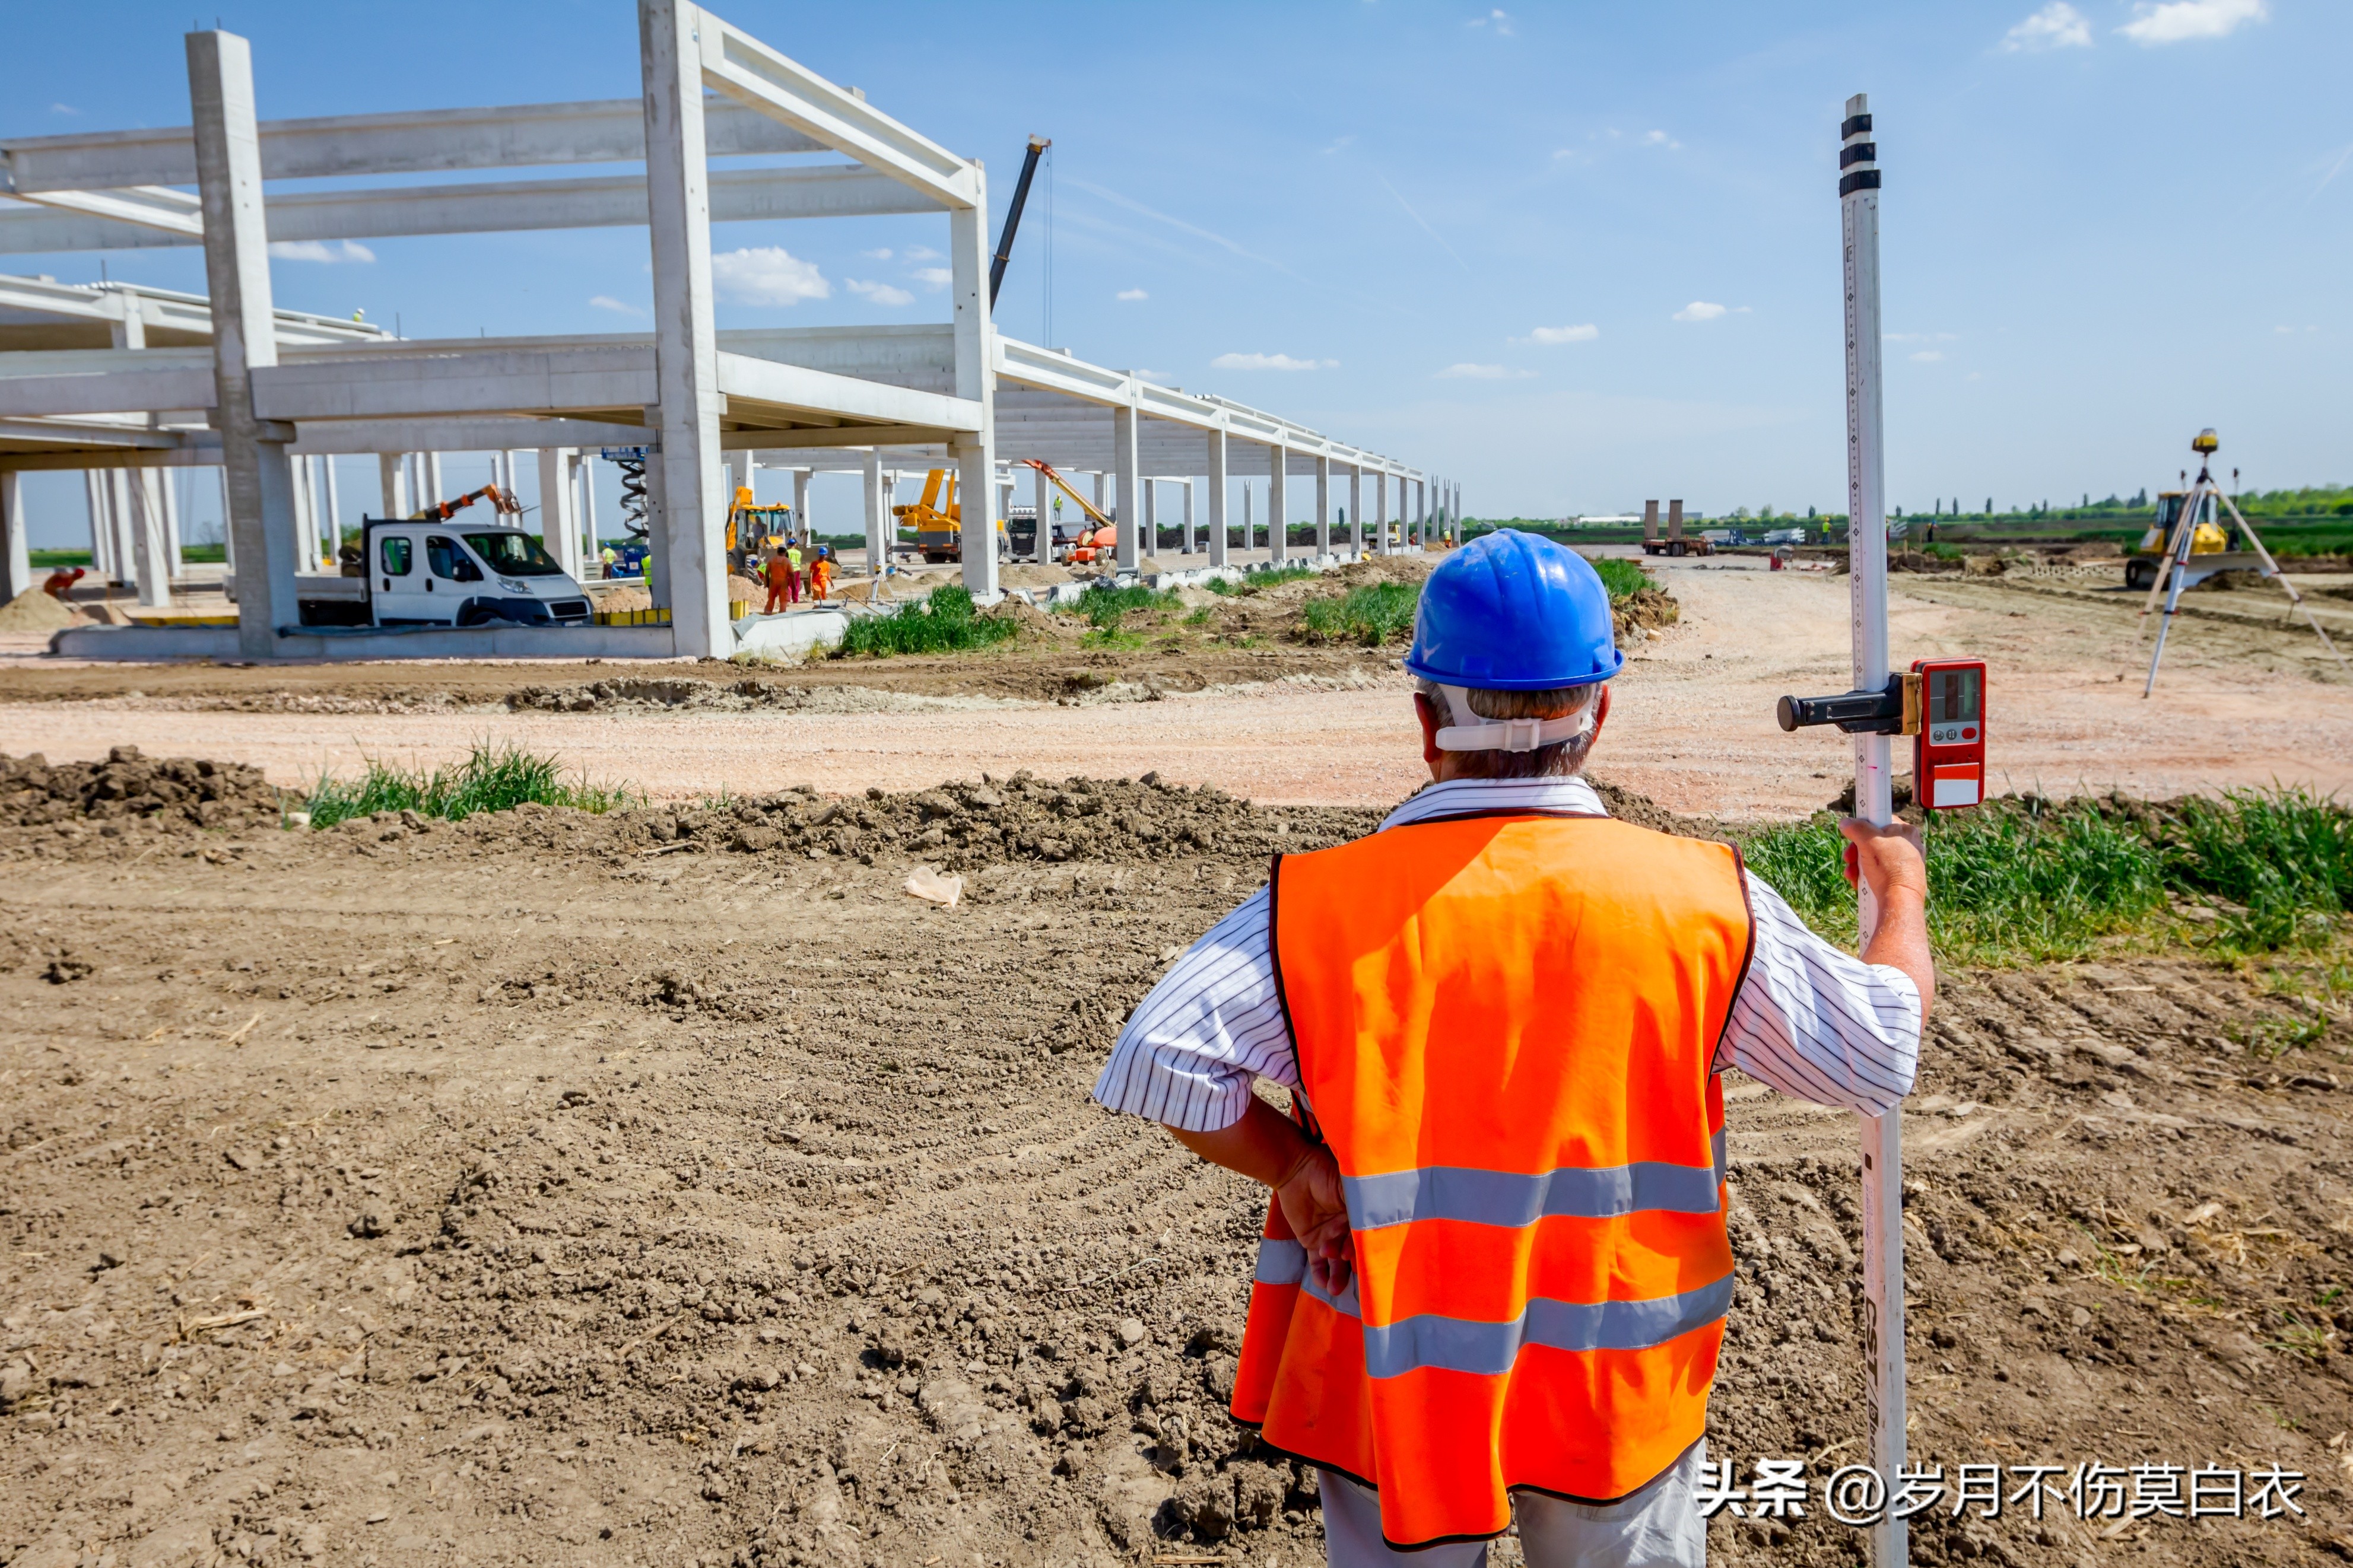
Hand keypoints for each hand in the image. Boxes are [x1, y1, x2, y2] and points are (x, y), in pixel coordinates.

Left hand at [1273, 1144, 1354, 1295]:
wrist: (1294, 1168)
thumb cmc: (1324, 1172)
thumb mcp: (1347, 1185)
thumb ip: (1360, 1202)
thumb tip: (1376, 1220)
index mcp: (1360, 1215)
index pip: (1367, 1237)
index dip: (1365, 1248)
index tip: (1360, 1256)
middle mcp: (1348, 1229)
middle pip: (1354, 1254)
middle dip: (1352, 1267)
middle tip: (1350, 1272)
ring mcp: (1331, 1238)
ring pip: (1337, 1263)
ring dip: (1338, 1277)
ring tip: (1335, 1289)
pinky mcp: (1312, 1242)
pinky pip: (1317, 1263)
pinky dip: (1320, 1274)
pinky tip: (1322, 1284)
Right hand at [1839, 817, 1926, 903]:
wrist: (1901, 901)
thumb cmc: (1889, 869)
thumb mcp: (1869, 842)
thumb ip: (1856, 828)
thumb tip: (1846, 823)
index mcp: (1906, 831)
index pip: (1879, 821)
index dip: (1863, 828)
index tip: (1853, 835)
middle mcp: (1908, 845)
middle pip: (1874, 841)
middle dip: (1856, 852)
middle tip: (1848, 859)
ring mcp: (1905, 862)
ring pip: (1874, 858)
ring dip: (1857, 866)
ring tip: (1852, 875)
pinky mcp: (1901, 877)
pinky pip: (1880, 871)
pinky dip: (1867, 876)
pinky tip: (1860, 883)